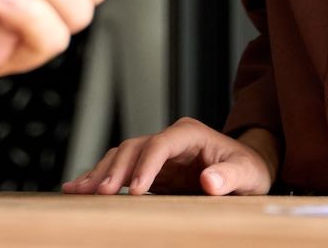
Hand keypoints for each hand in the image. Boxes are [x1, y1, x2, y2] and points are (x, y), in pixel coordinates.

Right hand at [64, 118, 276, 195]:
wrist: (247, 170)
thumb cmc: (249, 169)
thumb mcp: (248, 173)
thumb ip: (230, 176)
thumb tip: (209, 180)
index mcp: (189, 133)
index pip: (160, 144)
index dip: (146, 164)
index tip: (136, 188)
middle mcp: (169, 139)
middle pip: (134, 148)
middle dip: (115, 170)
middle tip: (100, 193)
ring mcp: (157, 154)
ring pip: (121, 157)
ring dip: (100, 173)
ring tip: (78, 190)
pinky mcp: (151, 170)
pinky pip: (122, 172)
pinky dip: (103, 179)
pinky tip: (81, 189)